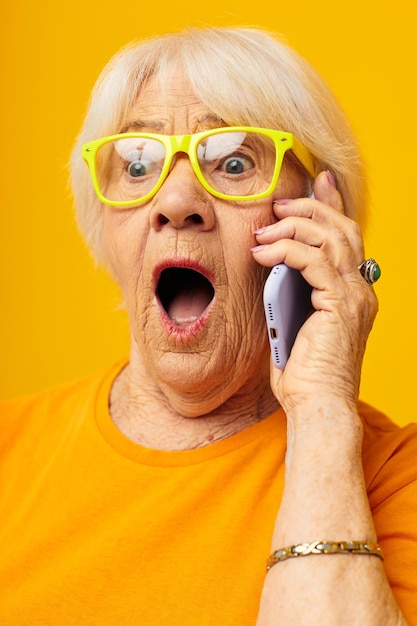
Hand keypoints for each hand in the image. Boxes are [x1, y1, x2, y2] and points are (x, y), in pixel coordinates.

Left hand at [252, 171, 377, 415]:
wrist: (316, 406)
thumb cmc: (302, 373)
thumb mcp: (294, 322)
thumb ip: (292, 292)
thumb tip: (274, 267)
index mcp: (352, 293)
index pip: (347, 237)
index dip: (334, 205)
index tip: (318, 181)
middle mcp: (361, 290)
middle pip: (343, 229)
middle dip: (310, 207)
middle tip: (278, 202)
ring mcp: (356, 296)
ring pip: (331, 238)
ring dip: (294, 225)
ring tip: (264, 229)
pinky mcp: (341, 305)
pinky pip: (315, 261)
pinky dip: (287, 250)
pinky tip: (262, 253)